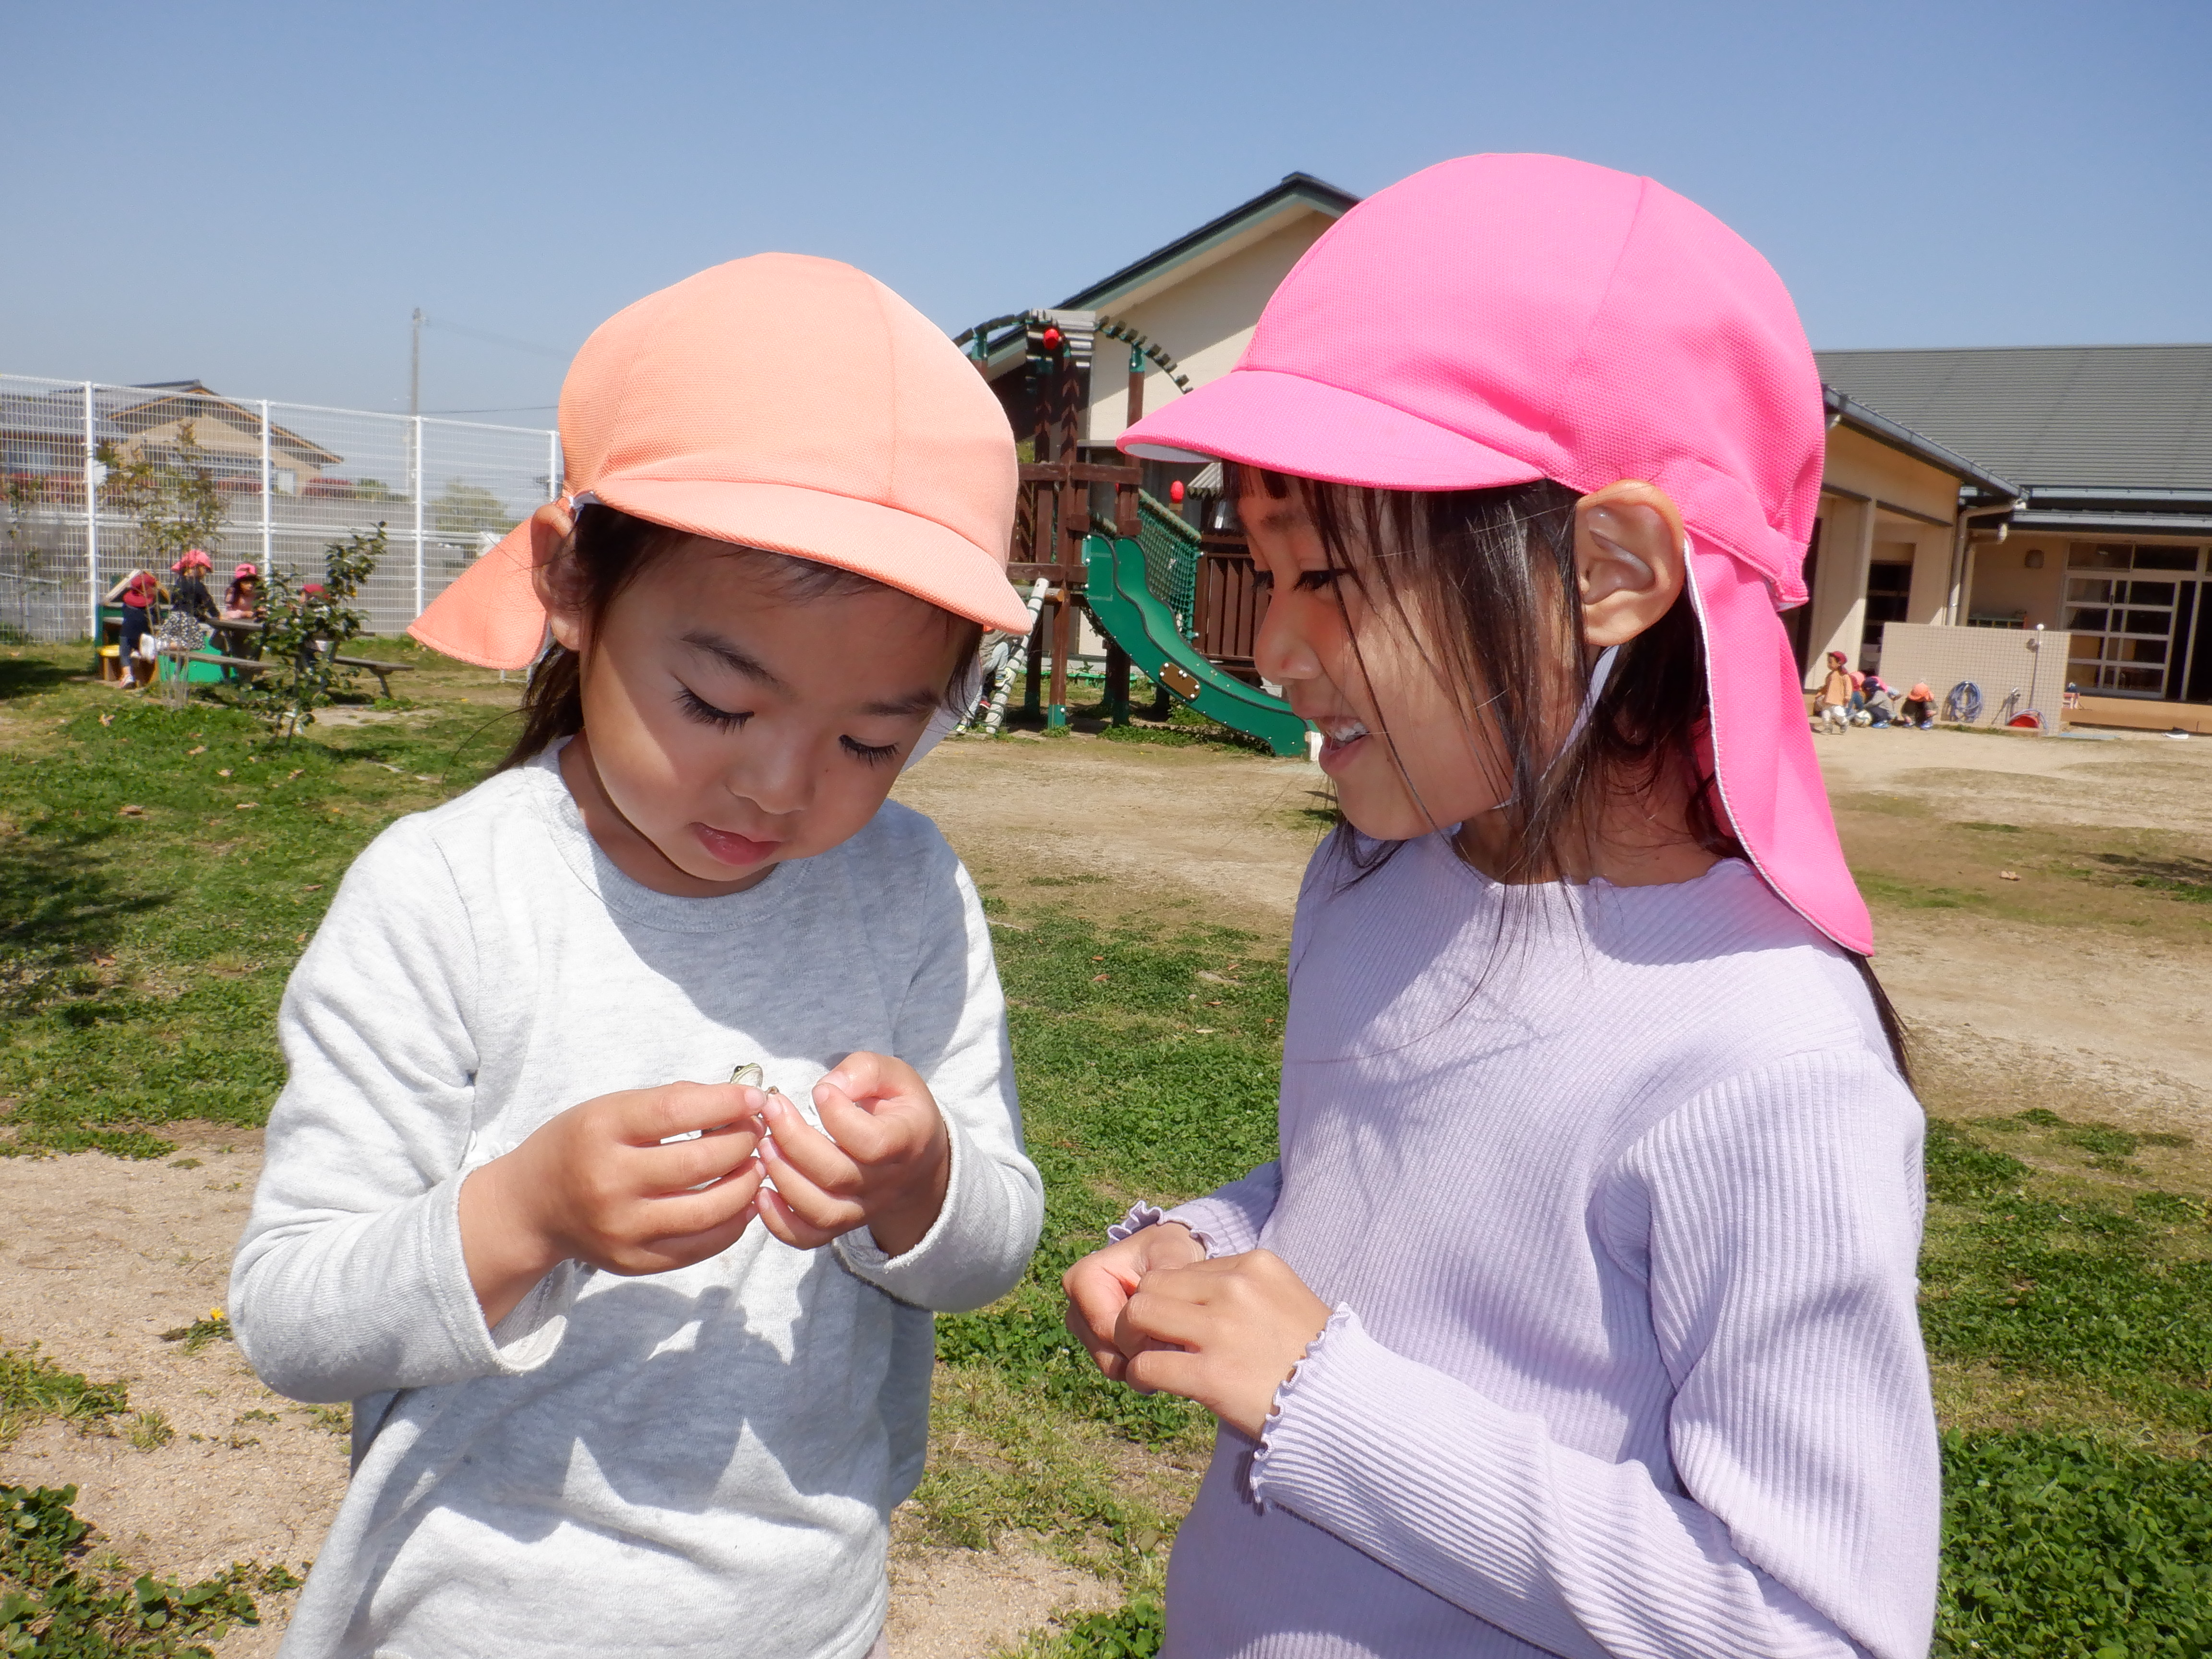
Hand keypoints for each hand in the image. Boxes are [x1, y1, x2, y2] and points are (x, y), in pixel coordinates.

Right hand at [459, 1081, 766, 1326]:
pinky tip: (743, 1202)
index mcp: (600, 1131)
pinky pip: (700, 1247)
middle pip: (700, 1163)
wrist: (532, 1207)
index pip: (676, 1111)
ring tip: (755, 1166)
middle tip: (758, 1132)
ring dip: (747, 1185)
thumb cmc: (580, 1145)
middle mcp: (609, 1182)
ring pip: (709, 1210)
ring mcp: (621, 1229)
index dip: (726, 1103)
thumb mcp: (609, 1108)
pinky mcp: (633, 1261)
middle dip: (744, 1143)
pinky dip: (733, 1223)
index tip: (756, 1099)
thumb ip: (670, 1101)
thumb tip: (739, 1099)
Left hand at [752, 1052, 949, 1256]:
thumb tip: (829, 1087)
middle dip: (794, 1141)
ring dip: (784, 1178)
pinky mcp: (842, 1222)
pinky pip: (810, 1237)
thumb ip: (865, 1071)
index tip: (819, 1090)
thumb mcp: (896, 1076)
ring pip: (822, 1211)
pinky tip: (761, 1194)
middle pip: (838, 1175)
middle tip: (772, 1110)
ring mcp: (864, 1208)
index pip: (872, 1142)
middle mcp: (887, 1182)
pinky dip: (780, 1223)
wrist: (916, 1159)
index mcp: (907, 1141)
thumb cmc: (897, 1108)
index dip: (839, 1116)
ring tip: (764, 1145)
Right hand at [1061, 1222, 1206, 1381]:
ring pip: (1111, 1363)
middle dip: (1142, 1354)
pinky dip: (1141, 1365)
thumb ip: (1168, 1274)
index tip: (1172, 1334)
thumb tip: (1167, 1308)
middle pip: (1106, 1351)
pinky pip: (1118, 1367)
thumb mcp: (1171, 1252)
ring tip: (1172, 1346)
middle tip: (1177, 1344)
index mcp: (1083, 1279)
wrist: (1163, 1257)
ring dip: (1143, 1362)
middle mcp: (1075, 1306)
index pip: (1106, 1328)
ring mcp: (1084, 1328)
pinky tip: (1163, 1350)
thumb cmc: (1165, 1250)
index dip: (1139, 1339)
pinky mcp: (1096, 1343)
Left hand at [1114, 1251, 1331, 1437]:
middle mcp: (1236, 1289)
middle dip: (1145, 1313)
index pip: (1186, 1268)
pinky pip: (1147, 1364)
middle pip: (1153, 1284)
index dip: (1176, 1298)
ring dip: (1134, 1340)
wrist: (1345, 1405)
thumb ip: (1241, 1290)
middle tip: (1153, 1340)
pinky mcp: (1211, 1376)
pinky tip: (1154, 1385)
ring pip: (1139, 1315)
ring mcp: (1221, 1331)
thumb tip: (1192, 1295)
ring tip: (1148, 1359)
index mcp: (1255, 1264)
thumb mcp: (1285, 1299)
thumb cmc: (1315, 1356)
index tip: (1182, 1325)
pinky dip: (1141, 1375)